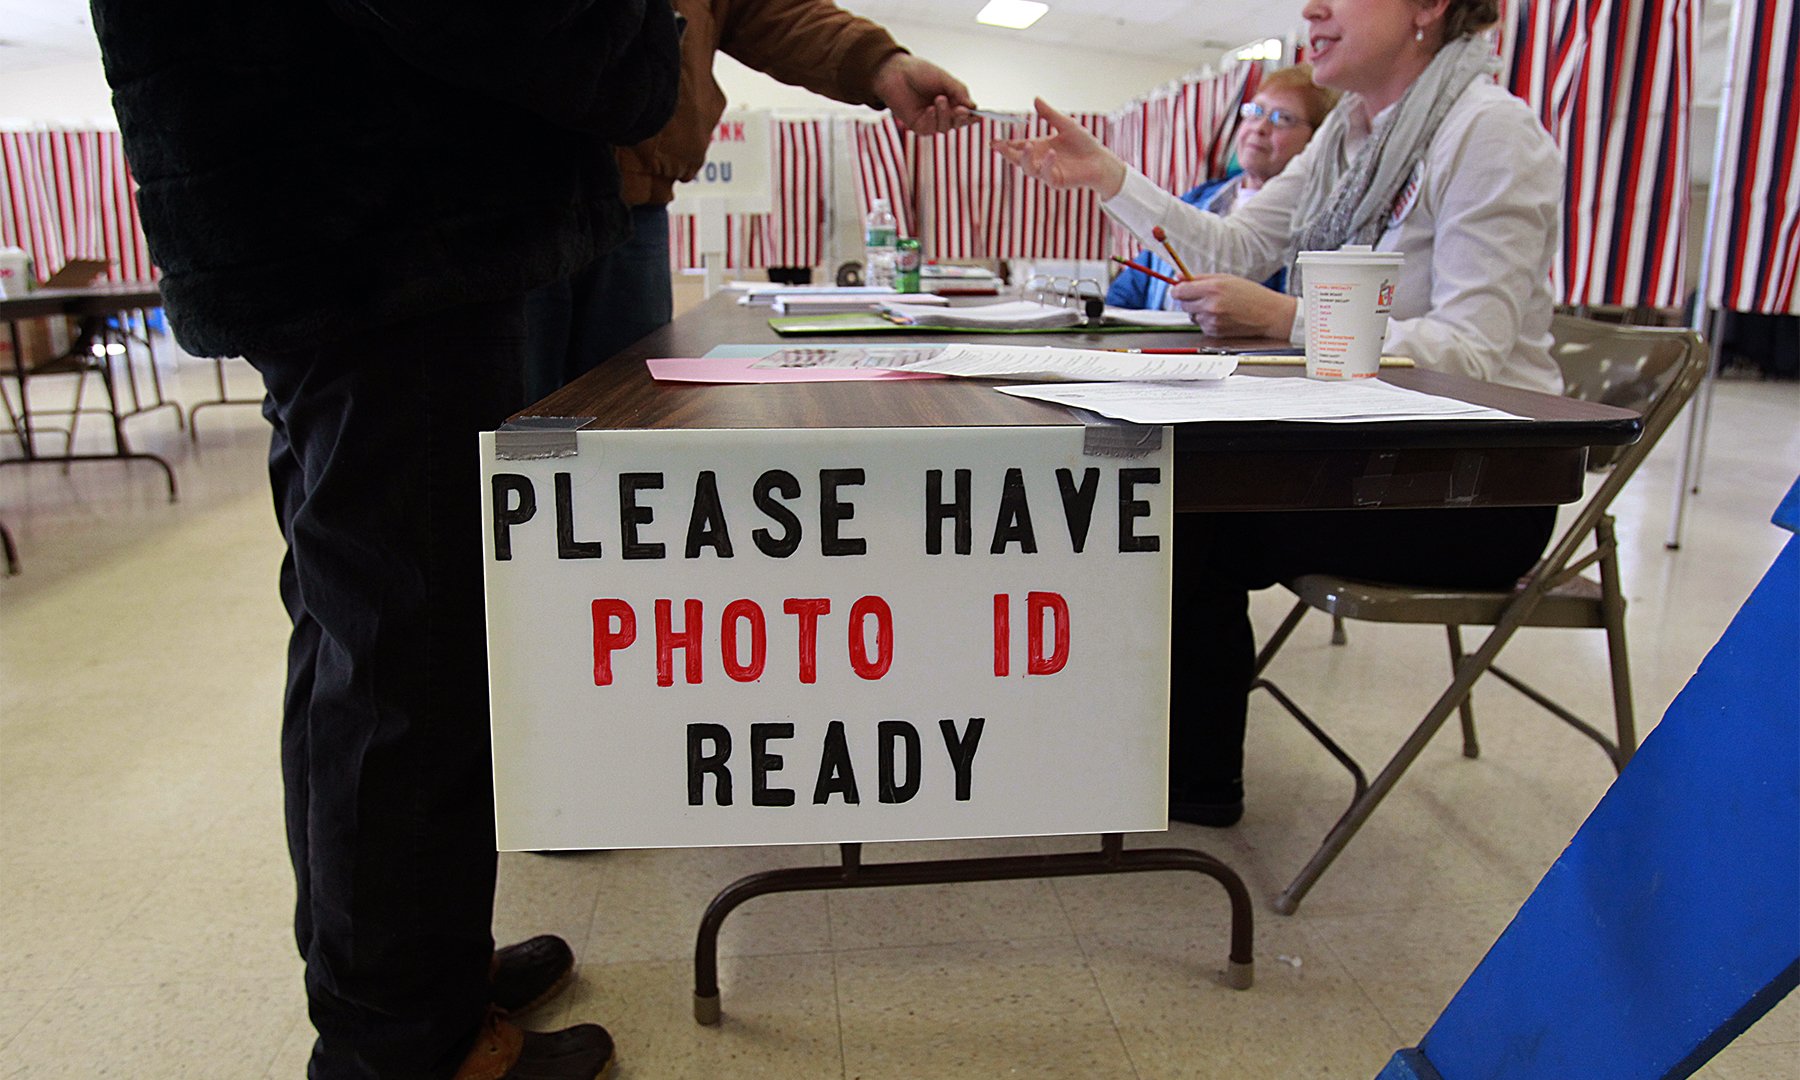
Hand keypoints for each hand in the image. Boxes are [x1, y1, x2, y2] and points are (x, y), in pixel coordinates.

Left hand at [870, 54, 976, 134]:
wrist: (894, 72)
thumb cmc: (919, 72)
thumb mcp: (944, 79)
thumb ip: (959, 92)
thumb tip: (973, 107)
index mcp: (952, 99)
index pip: (966, 112)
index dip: (973, 115)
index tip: (978, 115)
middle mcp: (943, 111)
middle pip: (959, 122)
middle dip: (962, 117)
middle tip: (962, 110)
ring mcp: (931, 120)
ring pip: (946, 126)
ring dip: (946, 114)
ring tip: (940, 99)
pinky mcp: (918, 125)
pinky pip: (931, 128)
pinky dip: (933, 119)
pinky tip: (930, 109)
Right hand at [991, 98, 1127, 198]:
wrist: (1100, 160)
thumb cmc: (1084, 144)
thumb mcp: (1066, 125)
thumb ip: (1050, 114)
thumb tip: (1036, 98)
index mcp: (1040, 147)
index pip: (1018, 146)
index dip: (1005, 145)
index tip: (993, 141)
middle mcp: (1041, 160)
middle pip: (1018, 159)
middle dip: (1007, 153)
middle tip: (998, 146)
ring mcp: (1047, 172)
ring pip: (1030, 169)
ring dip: (1026, 158)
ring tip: (1027, 146)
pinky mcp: (1057, 181)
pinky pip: (1048, 174)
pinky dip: (1048, 164)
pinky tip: (1050, 153)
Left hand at [1170, 274, 1298, 338]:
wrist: (1268, 314)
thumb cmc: (1251, 294)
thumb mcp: (1226, 279)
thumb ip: (1200, 278)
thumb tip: (1178, 277)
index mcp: (1213, 288)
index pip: (1180, 291)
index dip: (1176, 289)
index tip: (1178, 289)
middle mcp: (1210, 305)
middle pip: (1183, 304)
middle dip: (1189, 300)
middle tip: (1204, 297)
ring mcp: (1212, 320)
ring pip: (1192, 315)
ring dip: (1199, 311)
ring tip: (1218, 307)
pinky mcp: (1214, 332)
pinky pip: (1201, 325)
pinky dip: (1207, 321)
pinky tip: (1222, 316)